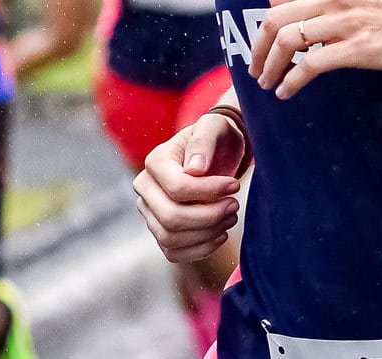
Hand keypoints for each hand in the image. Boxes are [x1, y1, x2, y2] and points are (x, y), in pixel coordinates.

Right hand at [134, 113, 244, 263]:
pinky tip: (220, 234)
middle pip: (171, 218)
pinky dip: (200, 249)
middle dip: (209, 216)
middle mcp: (146, 188)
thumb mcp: (214, 128)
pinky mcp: (161, 231)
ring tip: (231, 217)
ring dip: (206, 233)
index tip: (235, 185)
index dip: (209, 192)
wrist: (218, 153)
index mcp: (155, 161)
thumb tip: (195, 169)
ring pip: (170, 239)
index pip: (177, 188)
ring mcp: (150, 212)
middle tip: (234, 206)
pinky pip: (173, 253)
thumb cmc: (216, 137)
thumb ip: (204, 142)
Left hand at [249, 0, 381, 99]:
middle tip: (256, 66)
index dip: (268, 19)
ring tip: (266, 82)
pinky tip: (287, 92)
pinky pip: (310, 65)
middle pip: (276, 17)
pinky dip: (291, 81)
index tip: (266, 39)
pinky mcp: (360, 50)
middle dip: (259, 45)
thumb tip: (320, 12)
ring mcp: (348, 22)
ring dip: (270, 65)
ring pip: (288, 40)